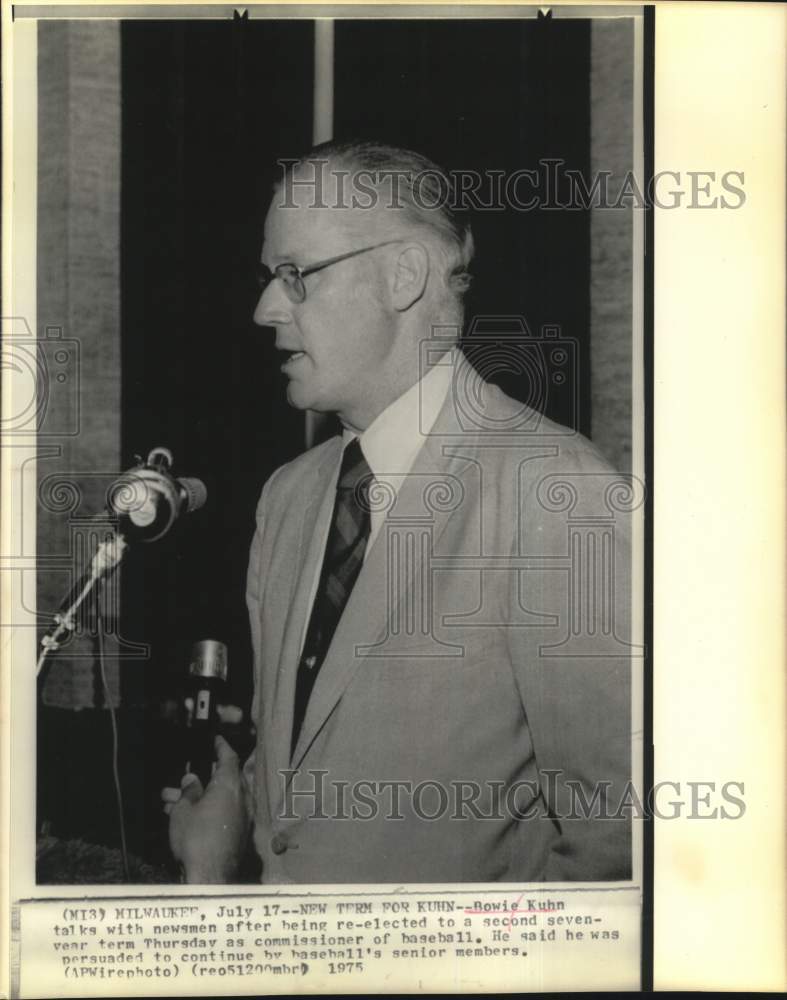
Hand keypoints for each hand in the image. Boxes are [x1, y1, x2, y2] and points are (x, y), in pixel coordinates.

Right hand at [162, 735, 249, 883]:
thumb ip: (189, 792)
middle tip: (186, 776)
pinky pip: (222, 814)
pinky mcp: (239, 834)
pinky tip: (184, 817)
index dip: (222, 747)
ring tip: (169, 799)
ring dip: (198, 797)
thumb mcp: (184, 811)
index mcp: (230, 786)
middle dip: (203, 777)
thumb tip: (192, 780)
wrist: (211, 878)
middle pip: (224, 779)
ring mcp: (243, 817)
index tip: (217, 739)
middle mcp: (242, 799)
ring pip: (219, 799)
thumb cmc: (195, 839)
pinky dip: (207, 811)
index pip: (229, 758)